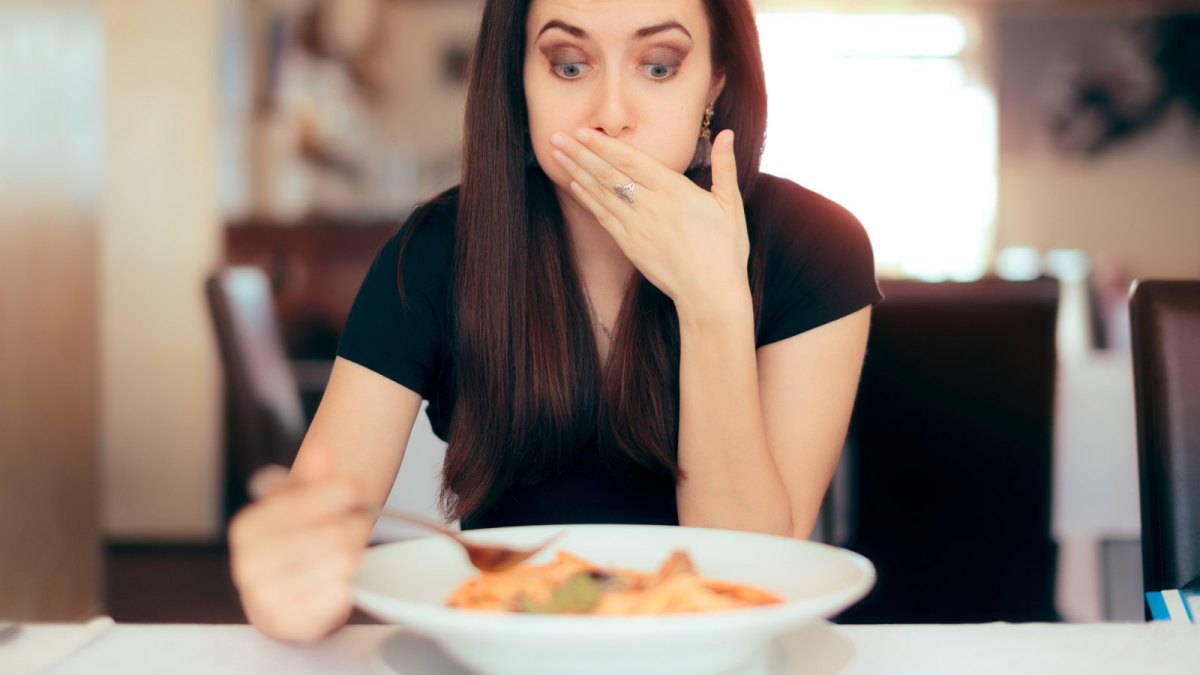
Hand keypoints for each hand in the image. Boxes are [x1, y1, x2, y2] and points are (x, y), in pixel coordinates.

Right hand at [228, 446, 371, 641]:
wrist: (281, 601)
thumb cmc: (292, 547)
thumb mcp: (297, 506)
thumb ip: (311, 478)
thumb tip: (321, 449)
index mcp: (246, 529)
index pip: (299, 503)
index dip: (337, 491)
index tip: (358, 487)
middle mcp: (247, 565)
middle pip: (328, 534)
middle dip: (354, 523)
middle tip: (362, 521)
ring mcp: (266, 599)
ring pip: (339, 562)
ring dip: (357, 551)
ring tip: (354, 548)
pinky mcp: (290, 624)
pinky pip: (339, 593)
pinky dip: (349, 580)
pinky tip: (344, 575)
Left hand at [549, 128, 749, 308]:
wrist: (710, 292)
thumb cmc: (724, 249)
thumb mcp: (729, 203)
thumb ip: (724, 166)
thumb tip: (728, 133)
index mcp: (675, 190)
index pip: (632, 160)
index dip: (605, 145)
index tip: (584, 131)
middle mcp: (651, 205)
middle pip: (609, 173)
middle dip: (580, 152)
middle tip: (556, 136)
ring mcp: (637, 226)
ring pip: (601, 192)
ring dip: (576, 171)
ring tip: (556, 154)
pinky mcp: (630, 245)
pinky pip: (603, 217)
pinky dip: (587, 199)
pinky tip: (574, 184)